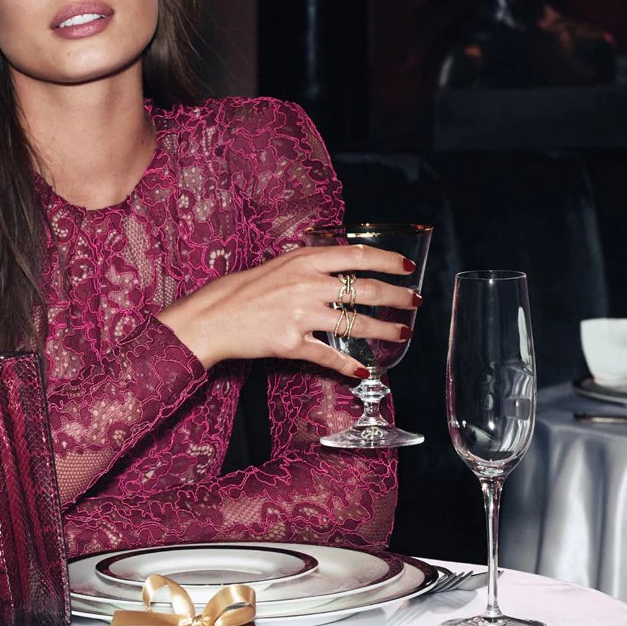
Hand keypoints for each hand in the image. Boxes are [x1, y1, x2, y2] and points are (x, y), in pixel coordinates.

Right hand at [156, 245, 421, 373]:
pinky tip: (365, 370)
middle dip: (398, 297)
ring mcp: (301, 315)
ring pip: (356, 323)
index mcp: (304, 261)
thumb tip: (338, 269)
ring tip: (402, 333)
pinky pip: (329, 355)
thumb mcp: (276, 266)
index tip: (408, 267)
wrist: (211, 317)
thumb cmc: (240, 291)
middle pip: (366, 290)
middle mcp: (307, 285)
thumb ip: (307, 267)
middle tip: (415, 302)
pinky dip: (350, 365)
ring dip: (385, 330)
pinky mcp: (292, 343)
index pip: (357, 255)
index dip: (388, 261)